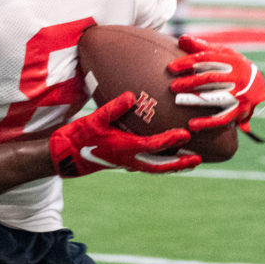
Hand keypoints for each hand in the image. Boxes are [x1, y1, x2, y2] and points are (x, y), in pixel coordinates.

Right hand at [50, 92, 200, 176]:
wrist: (66, 154)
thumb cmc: (80, 136)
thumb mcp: (94, 118)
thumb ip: (113, 107)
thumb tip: (131, 95)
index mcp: (124, 147)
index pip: (153, 146)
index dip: (170, 140)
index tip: (185, 134)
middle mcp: (129, 159)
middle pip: (160, 166)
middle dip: (180, 163)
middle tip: (198, 160)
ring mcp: (127, 163)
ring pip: (156, 168)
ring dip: (174, 166)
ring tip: (191, 162)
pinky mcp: (124, 162)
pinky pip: (149, 165)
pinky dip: (162, 163)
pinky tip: (169, 158)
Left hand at [168, 35, 264, 133]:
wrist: (261, 87)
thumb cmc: (235, 67)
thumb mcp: (224, 54)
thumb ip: (202, 47)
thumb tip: (182, 39)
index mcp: (233, 60)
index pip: (207, 59)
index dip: (188, 62)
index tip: (171, 67)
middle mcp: (238, 77)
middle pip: (210, 78)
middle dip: (189, 81)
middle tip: (172, 86)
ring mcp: (240, 95)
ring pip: (215, 97)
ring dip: (195, 99)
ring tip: (178, 100)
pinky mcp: (240, 111)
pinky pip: (222, 118)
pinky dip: (207, 122)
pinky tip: (192, 125)